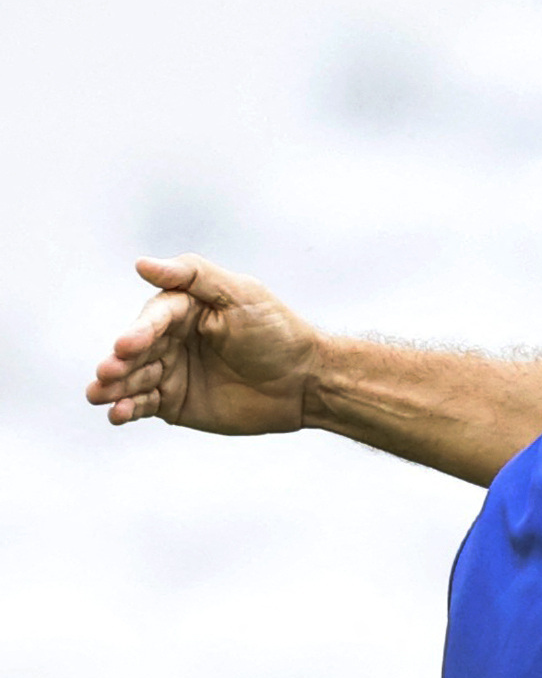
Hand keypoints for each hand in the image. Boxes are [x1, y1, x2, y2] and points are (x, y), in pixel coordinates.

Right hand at [89, 254, 319, 433]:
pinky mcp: (174, 403)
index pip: (153, 319)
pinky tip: (118, 414)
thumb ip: (194, 277)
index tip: (127, 345)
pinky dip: (128, 409)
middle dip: (118, 362)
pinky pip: (144, 405)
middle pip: (135, 350)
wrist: (307, 380)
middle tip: (107, 372)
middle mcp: (169, 339)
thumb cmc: (277, 331)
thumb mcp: (242, 294)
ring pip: (133, 379)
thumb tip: (142, 264)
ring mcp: (170, 371)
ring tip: (98, 395)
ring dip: (114, 386)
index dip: (140, 332)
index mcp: (182, 310)